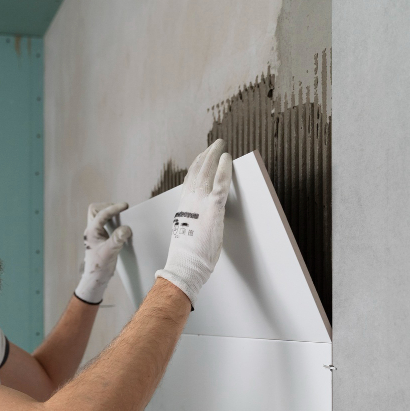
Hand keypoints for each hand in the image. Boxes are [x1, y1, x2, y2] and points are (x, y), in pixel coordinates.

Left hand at [75, 202, 131, 303]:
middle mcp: (91, 231)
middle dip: (108, 207)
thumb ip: (117, 239)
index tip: (125, 206)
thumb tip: (126, 228)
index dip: (113, 208)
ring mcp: (95, 234)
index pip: (101, 215)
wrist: (95, 278)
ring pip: (99, 215)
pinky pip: (104, 223)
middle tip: (121, 210)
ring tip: (121, 216)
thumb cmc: (99, 267)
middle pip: (95, 210)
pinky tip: (120, 226)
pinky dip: (112, 220)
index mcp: (91, 232)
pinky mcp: (100, 237)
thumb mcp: (109, 253)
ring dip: (110, 213)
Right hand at [155, 139, 231, 306]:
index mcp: (182, 208)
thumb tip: (198, 224)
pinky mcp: (213, 208)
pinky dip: (224, 169)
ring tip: (220, 146)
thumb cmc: (187, 257)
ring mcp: (200, 203)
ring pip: (207, 172)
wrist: (186, 265)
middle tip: (214, 145)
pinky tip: (227, 158)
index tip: (201, 157)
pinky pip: (220, 183)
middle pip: (197, 172)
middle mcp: (189, 201)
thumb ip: (192, 223)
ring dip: (214, 156)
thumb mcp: (186, 235)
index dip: (196, 167)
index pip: (189, 181)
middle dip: (206, 156)